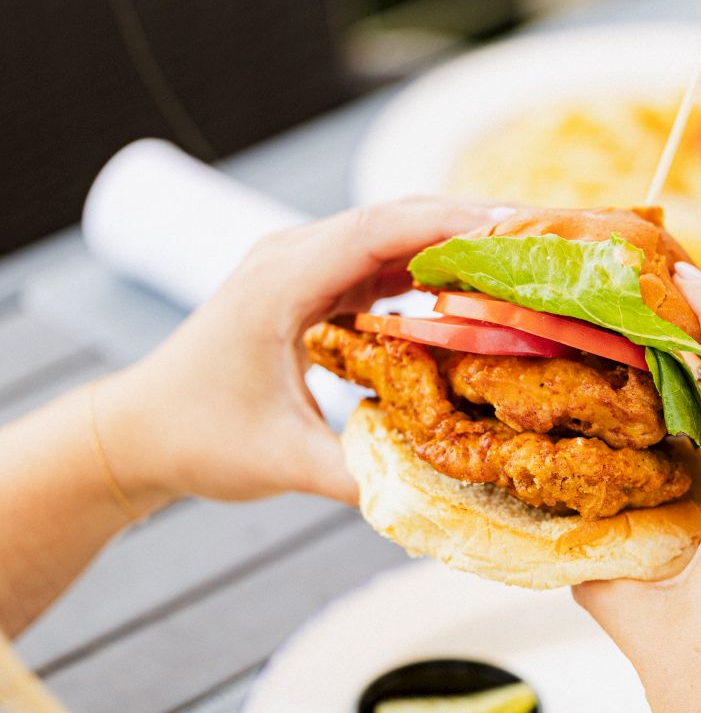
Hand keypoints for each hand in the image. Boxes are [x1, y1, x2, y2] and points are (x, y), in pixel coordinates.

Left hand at [98, 197, 509, 507]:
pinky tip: (479, 293)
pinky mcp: (315, 288)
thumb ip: (356, 474)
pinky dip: (434, 271)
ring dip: (460, 243)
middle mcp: (295, 257)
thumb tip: (443, 493)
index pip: (381, 231)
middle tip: (550, 240)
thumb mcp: (278, 461)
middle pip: (400, 219)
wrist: (137, 431)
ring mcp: (305, 267)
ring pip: (397, 237)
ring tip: (530, 261)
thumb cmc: (194, 437)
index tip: (522, 231)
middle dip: (475, 224)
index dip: (455, 223)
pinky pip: (385, 266)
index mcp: (282, 280)